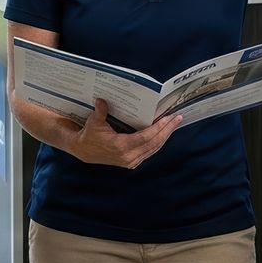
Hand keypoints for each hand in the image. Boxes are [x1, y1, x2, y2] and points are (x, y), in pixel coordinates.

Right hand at [67, 99, 181, 168]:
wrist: (84, 150)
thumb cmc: (89, 134)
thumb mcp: (94, 122)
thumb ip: (100, 111)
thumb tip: (102, 100)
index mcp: (121, 146)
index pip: (146, 137)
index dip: (159, 128)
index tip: (170, 118)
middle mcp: (128, 157)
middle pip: (154, 143)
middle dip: (167, 131)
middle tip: (177, 119)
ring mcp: (131, 161)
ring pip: (154, 149)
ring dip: (164, 136)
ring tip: (173, 124)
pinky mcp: (132, 163)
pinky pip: (149, 152)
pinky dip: (157, 142)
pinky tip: (163, 134)